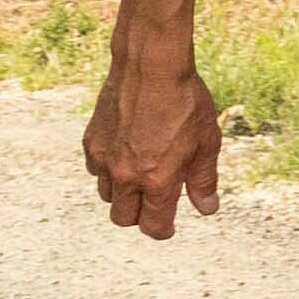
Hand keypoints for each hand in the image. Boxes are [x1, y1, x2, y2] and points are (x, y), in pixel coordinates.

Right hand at [81, 42, 227, 238]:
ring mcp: (105, 159)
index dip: (162, 231)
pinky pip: (96, 171)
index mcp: (157, 180)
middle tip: (154, 203)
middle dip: (139, 216)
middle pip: (123, 218)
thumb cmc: (186, 102)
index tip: (168, 227)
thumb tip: (207, 209)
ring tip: (142, 175)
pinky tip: (126, 155)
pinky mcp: (90, 142)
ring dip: (123, 194)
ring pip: (107, 196)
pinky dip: (108, 171)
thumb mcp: (207, 143)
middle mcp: (126, 175)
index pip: (152, 226)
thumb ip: (203, 180)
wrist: (151, 66)